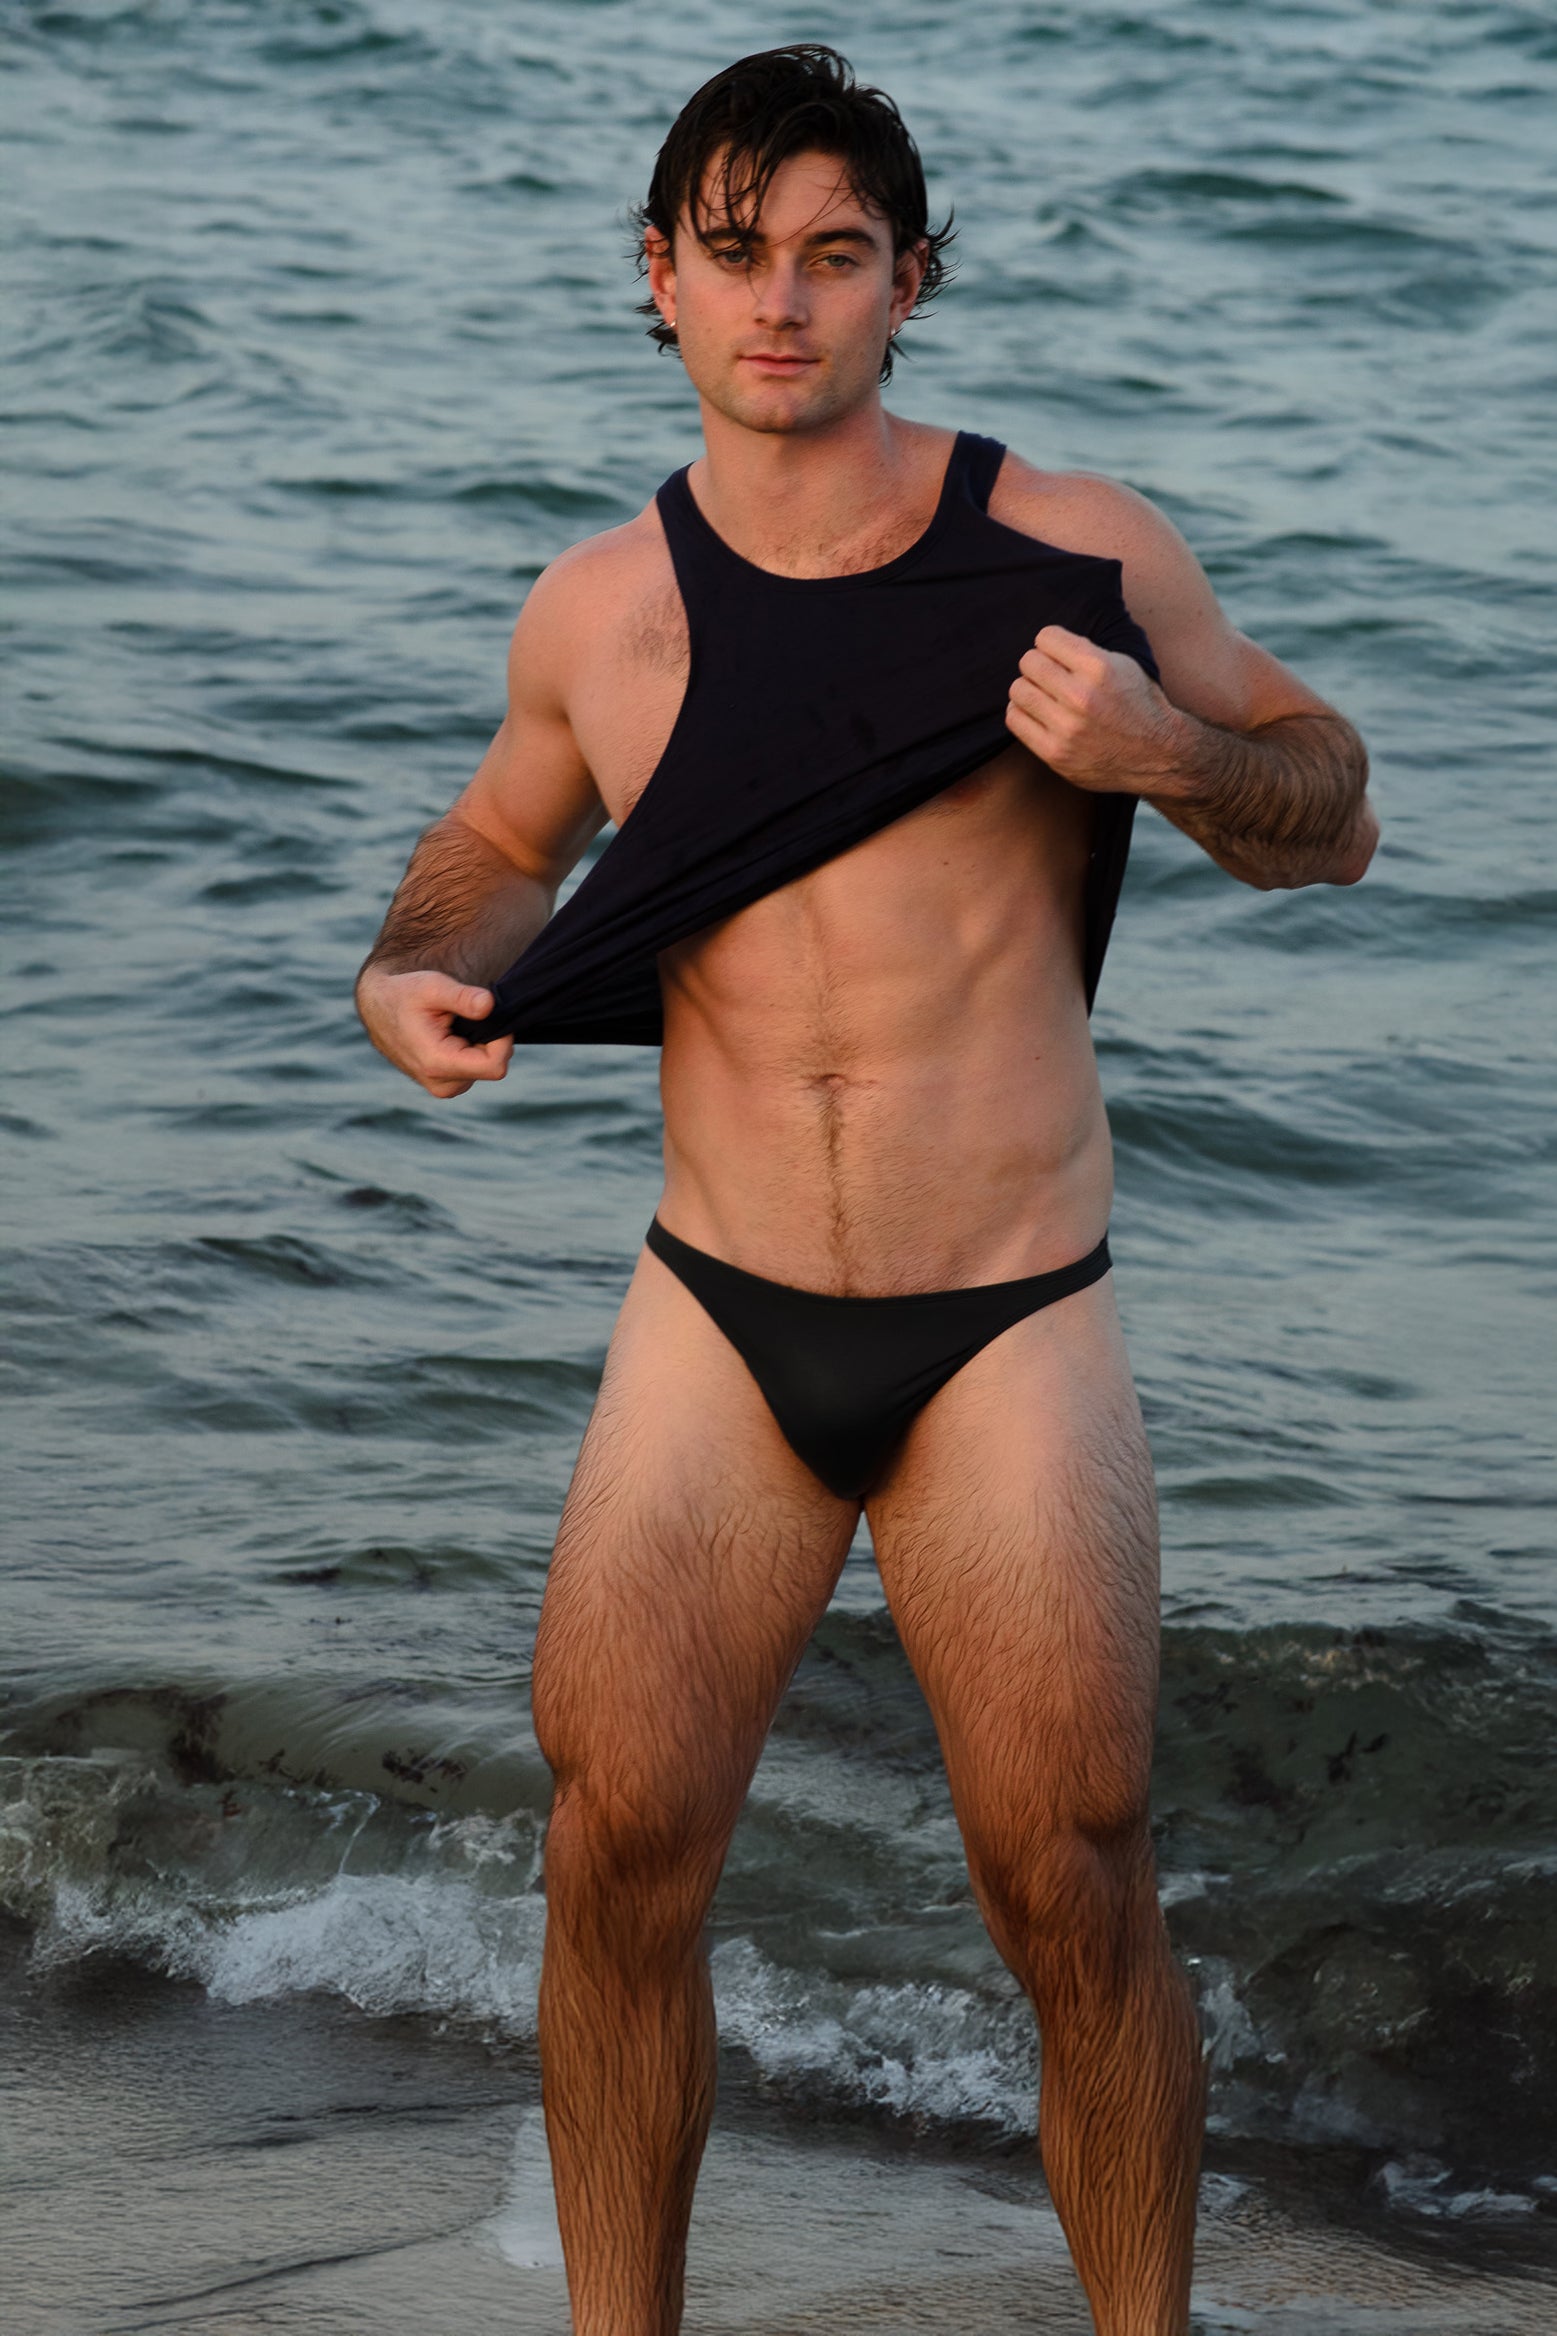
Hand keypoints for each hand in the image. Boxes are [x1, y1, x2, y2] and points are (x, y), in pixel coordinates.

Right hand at [355, 966, 513, 1097]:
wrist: (377, 1008)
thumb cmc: (405, 994)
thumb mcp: (433, 986)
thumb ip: (462, 997)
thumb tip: (490, 1005)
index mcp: (437, 1063)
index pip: (495, 1065)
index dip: (502, 1039)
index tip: (491, 1015)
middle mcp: (441, 1084)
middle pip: (492, 1066)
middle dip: (490, 1040)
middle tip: (467, 1016)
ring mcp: (443, 1087)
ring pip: (485, 1068)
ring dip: (479, 1045)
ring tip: (453, 1024)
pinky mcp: (445, 1085)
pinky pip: (474, 1070)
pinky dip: (471, 1051)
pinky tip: (452, 1034)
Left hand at [1006, 624, 1190, 794]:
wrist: (1157, 755)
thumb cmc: (1138, 704)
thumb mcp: (1124, 664)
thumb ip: (1087, 650)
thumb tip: (1046, 641)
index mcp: (1100, 668)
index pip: (1046, 637)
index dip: (1050, 643)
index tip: (1056, 654)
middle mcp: (1081, 697)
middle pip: (1028, 662)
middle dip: (1037, 665)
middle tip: (1048, 676)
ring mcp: (1067, 728)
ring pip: (1018, 690)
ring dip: (1027, 689)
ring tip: (1042, 696)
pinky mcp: (1055, 753)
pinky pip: (1015, 720)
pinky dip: (1021, 713)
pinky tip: (1037, 714)